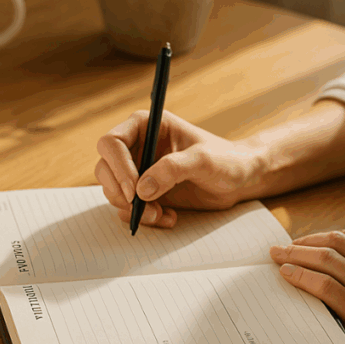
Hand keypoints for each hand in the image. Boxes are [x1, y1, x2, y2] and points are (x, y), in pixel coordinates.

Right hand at [94, 110, 262, 228]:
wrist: (240, 178)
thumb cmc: (225, 159)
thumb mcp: (203, 160)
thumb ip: (173, 169)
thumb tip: (142, 189)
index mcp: (146, 126)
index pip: (112, 142)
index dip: (117, 167)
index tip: (134, 190)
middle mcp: (138, 147)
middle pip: (105, 169)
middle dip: (120, 192)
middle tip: (143, 208)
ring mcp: (140, 171)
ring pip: (114, 192)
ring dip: (133, 209)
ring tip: (160, 214)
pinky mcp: (146, 192)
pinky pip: (129, 209)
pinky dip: (143, 218)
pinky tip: (169, 217)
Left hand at [269, 230, 344, 343]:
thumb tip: (332, 271)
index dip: (321, 236)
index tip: (302, 241)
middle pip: (334, 242)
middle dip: (303, 242)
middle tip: (282, 248)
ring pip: (326, 259)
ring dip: (296, 255)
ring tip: (279, 258)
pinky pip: (325, 286)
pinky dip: (302, 277)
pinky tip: (289, 275)